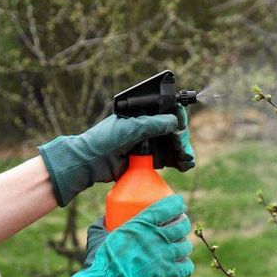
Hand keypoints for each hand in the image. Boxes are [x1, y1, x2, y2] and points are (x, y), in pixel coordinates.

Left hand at [38, 105, 194, 206]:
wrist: (90, 163)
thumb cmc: (104, 140)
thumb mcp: (129, 128)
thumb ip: (151, 124)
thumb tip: (174, 121)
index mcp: (141, 115)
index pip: (166, 111)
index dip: (177, 116)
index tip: (181, 124)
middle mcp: (147, 128)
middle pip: (173, 130)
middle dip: (181, 137)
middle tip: (182, 146)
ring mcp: (149, 145)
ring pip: (173, 145)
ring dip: (183, 150)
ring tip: (187, 158)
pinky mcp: (149, 161)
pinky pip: (168, 159)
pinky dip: (179, 161)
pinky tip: (185, 164)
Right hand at [66, 195, 193, 276]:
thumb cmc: (101, 261)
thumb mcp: (99, 236)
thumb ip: (103, 225)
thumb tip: (105, 219)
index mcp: (142, 224)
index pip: (168, 207)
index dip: (177, 204)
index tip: (179, 204)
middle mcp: (157, 238)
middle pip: (181, 225)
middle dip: (183, 223)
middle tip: (180, 225)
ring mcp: (164, 256)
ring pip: (186, 246)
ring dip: (184, 245)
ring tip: (179, 246)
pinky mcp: (167, 274)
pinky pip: (187, 267)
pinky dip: (186, 265)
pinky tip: (182, 264)